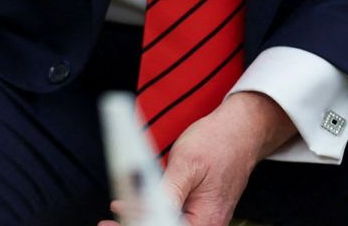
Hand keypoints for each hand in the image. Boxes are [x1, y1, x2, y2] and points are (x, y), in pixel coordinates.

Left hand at [100, 92, 295, 225]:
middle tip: (108, 222)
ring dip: (142, 218)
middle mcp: (206, 222)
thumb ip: (168, 190)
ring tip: (117, 214)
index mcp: (207, 218)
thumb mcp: (187, 163)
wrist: (240, 131)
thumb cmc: (218, 143)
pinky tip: (132, 207)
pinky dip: (151, 211)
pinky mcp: (196, 208)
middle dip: (138, 223)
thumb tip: (146, 210)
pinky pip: (172, 215)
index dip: (142, 225)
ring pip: (167, 223)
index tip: (114, 224)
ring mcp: (202, 216)